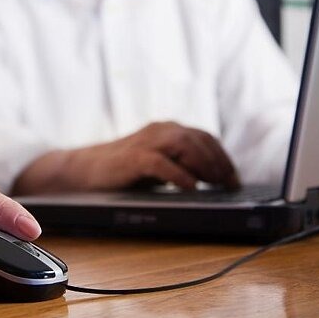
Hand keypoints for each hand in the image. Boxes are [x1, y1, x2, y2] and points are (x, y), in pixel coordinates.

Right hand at [13, 121, 239, 193]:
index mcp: (166, 130)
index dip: (222, 157)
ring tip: (215, 184)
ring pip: (183, 144)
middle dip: (218, 162)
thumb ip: (180, 164)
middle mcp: (159, 131)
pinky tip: (190, 187)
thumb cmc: (123, 170)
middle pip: (198, 139)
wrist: (84, 171)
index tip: (234, 178)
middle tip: (230, 184)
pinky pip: (160, 162)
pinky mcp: (132, 157)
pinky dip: (178, 174)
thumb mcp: (157, 165)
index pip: (204, 137)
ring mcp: (145, 142)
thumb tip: (212, 179)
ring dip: (203, 164)